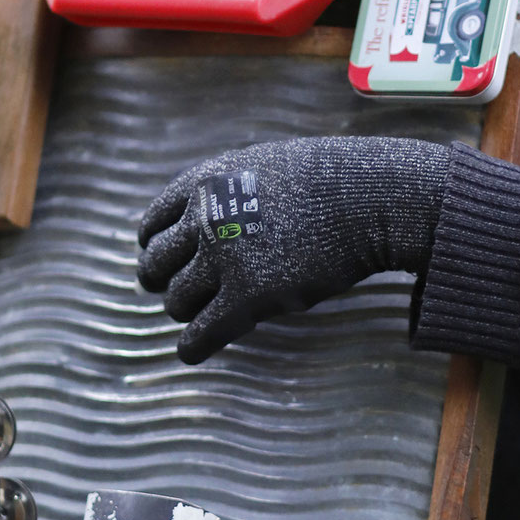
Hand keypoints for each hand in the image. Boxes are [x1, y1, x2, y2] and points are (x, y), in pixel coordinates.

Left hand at [137, 135, 450, 364]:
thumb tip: (206, 217)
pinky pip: (202, 333)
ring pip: (177, 301)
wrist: (368, 198)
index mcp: (203, 184)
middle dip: (162, 281)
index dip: (153, 247)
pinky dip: (193, 347)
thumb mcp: (262, 167)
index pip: (152, 225)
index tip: (162, 261)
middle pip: (156, 264)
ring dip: (187, 312)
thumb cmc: (328, 181)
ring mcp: (224, 258)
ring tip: (203, 316)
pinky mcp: (248, 296)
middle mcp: (203, 219)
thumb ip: (226, 192)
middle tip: (176, 293)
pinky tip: (193, 353)